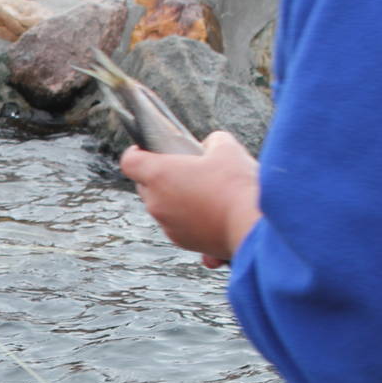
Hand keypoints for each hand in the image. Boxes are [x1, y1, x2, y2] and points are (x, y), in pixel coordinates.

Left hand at [120, 131, 261, 266]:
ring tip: (203, 191)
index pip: (129, 161)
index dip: (137, 152)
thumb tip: (208, 146)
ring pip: (161, 206)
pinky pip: (177, 224)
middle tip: (185, 168)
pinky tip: (212, 212)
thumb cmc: (237, 185)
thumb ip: (211, 142)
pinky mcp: (180, 240)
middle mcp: (156, 202)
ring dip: (175, 198)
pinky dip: (188, 218)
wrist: (251, 226)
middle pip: (145, 185)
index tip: (148, 149)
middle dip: (160, 176)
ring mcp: (166, 224)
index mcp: (159, 175)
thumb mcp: (227, 149)